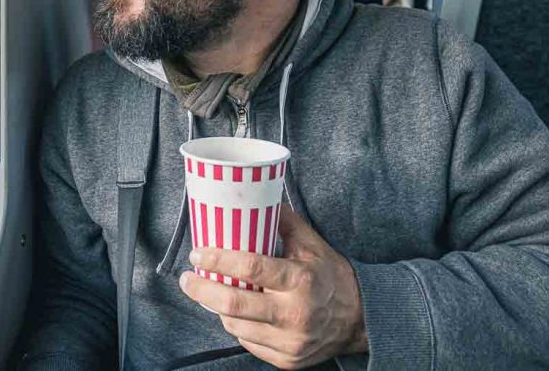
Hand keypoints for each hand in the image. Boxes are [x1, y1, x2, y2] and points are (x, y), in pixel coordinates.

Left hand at [178, 206, 367, 368]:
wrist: (360, 319)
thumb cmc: (331, 275)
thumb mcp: (311, 243)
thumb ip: (282, 220)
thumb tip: (254, 194)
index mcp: (300, 280)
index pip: (250, 268)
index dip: (218, 261)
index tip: (198, 254)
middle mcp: (294, 313)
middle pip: (233, 304)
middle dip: (202, 290)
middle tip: (187, 280)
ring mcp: (290, 341)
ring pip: (235, 325)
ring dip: (217, 308)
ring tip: (212, 292)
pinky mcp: (287, 360)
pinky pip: (247, 342)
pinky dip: (237, 326)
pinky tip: (237, 313)